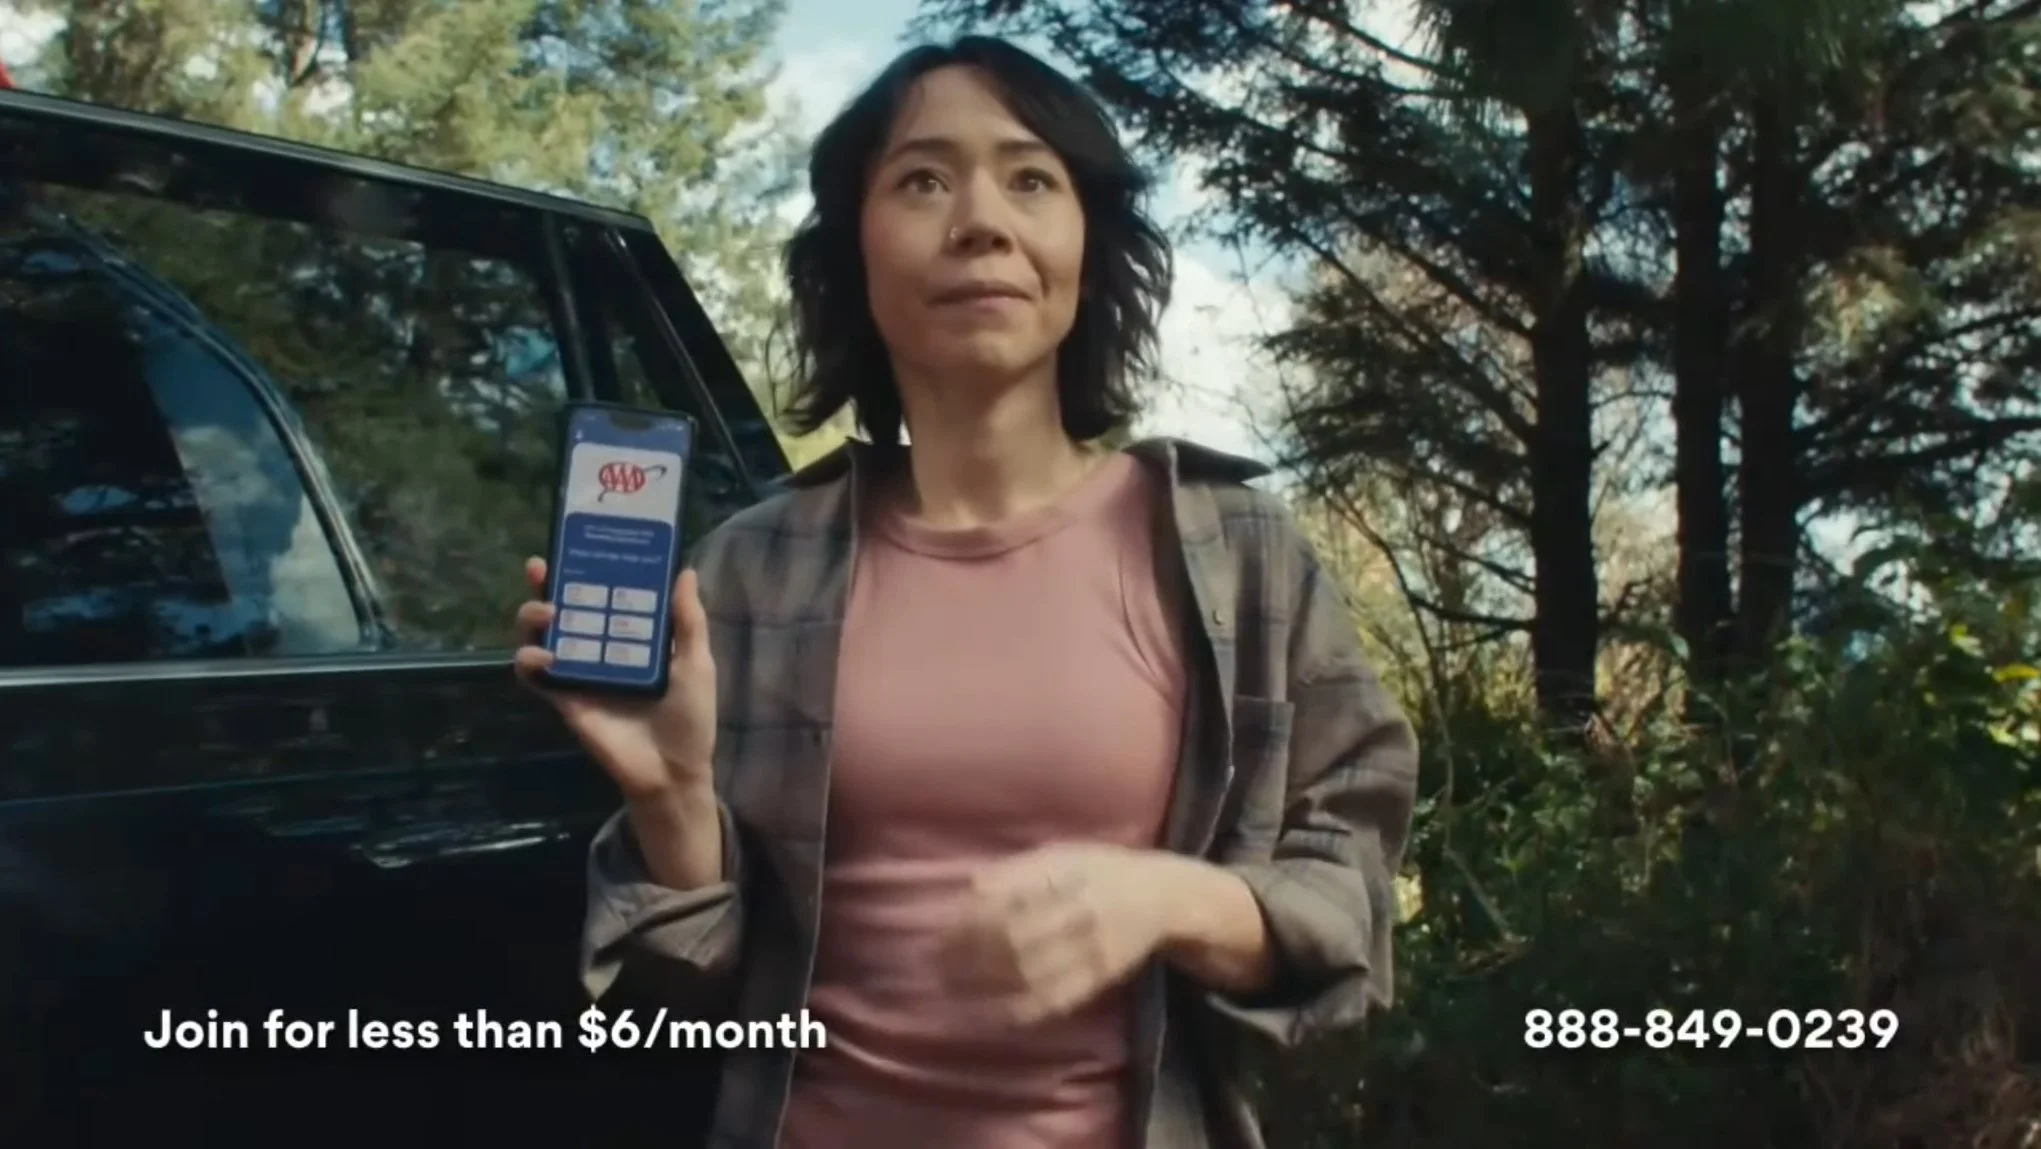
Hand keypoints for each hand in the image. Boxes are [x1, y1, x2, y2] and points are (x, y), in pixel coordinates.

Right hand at [512, 556, 716, 799]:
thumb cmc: (689, 717)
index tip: (579, 544)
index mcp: (630, 636)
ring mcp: (578, 672)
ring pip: (541, 635)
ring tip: (548, 612)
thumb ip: (688, 621)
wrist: (673, 771)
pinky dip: (531, 661)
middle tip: (541, 568)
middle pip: (563, 608)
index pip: (602, 594)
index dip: (587, 569)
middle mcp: (599, 648)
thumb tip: (684, 571)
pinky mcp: (564, 699)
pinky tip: (543, 655)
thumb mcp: (695, 663)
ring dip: (533, 617)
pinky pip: (534, 676)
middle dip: (546, 585)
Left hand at [942, 844, 1176, 1026]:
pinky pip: (1054, 999)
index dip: (968, 921)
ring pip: (1029, 973)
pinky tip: (990, 1011)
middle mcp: (1077, 911)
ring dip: (986, 986)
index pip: (1006, 901)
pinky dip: (1019, 1009)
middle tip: (936, 966)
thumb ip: (1017, 869)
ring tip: (952, 990)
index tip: (939, 934)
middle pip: (1013, 940)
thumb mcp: (1062, 852)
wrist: (1162, 896)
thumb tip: (969, 885)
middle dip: (969, 957)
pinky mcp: (1098, 978)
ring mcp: (1090, 949)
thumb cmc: (1101, 868)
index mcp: (1065, 874)